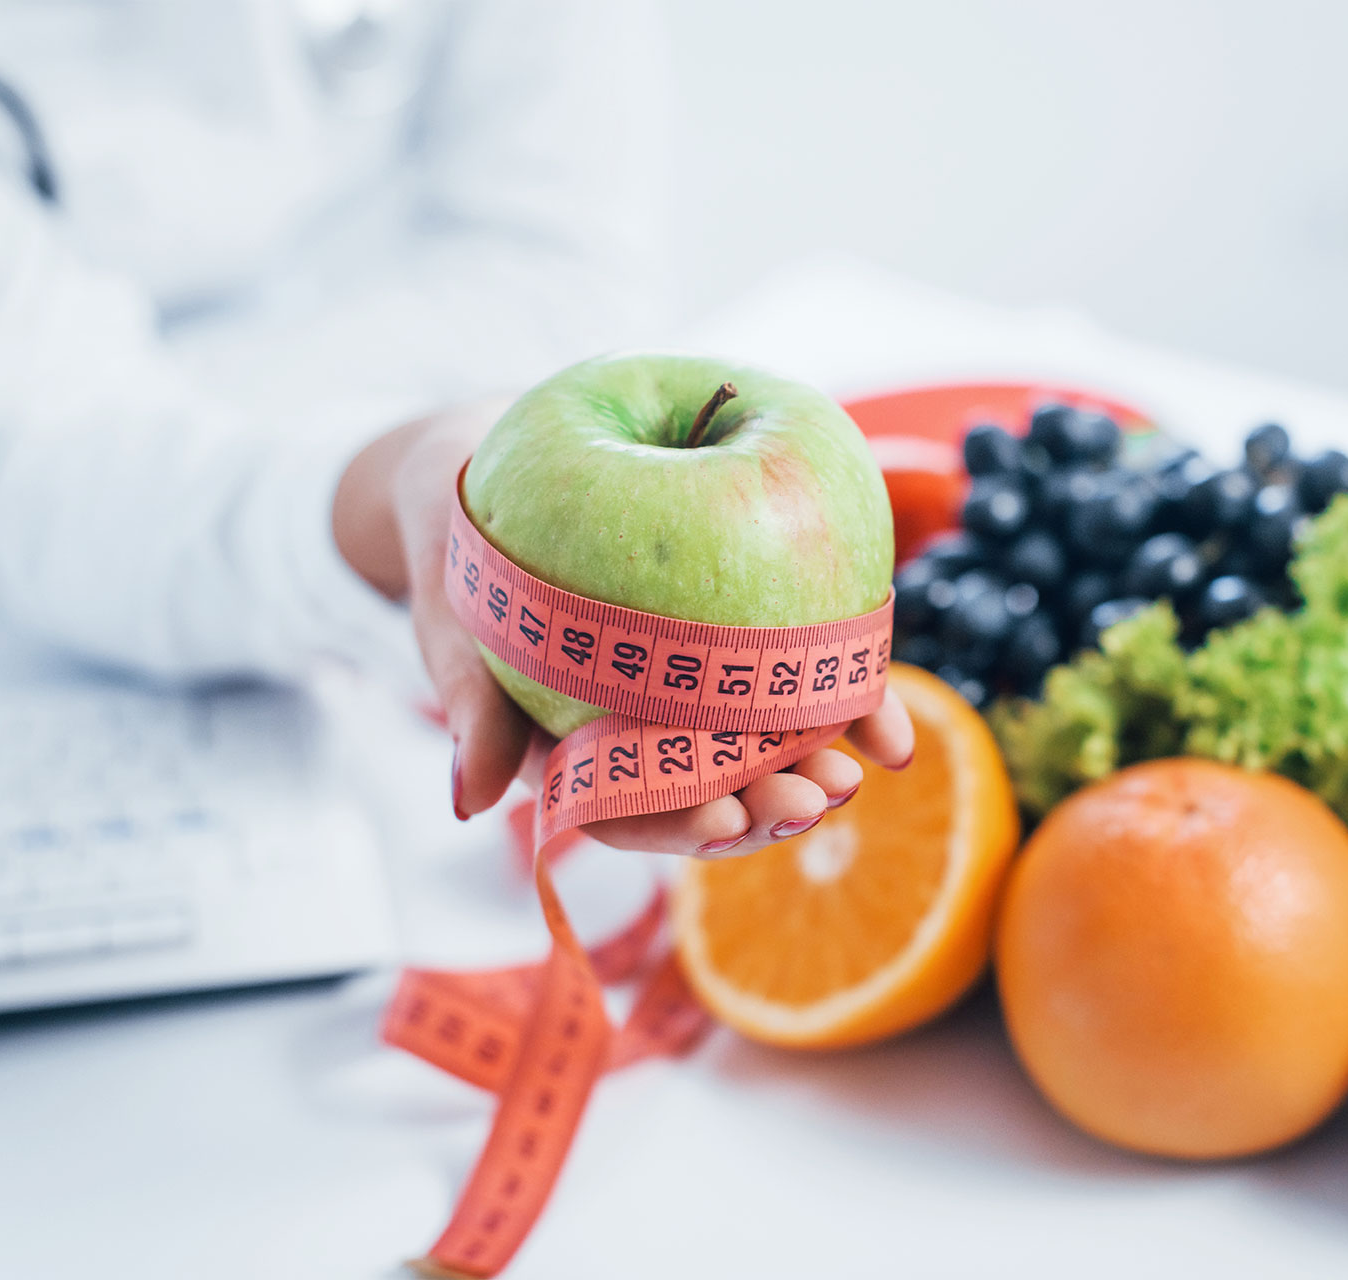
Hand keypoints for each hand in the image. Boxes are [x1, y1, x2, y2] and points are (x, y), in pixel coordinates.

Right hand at [332, 400, 913, 857]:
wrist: (486, 474)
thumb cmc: (460, 550)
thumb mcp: (452, 618)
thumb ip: (467, 707)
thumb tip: (467, 801)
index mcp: (571, 756)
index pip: (628, 812)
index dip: (678, 826)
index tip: (725, 816)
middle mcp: (636, 739)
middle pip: (706, 795)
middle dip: (767, 806)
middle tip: (823, 794)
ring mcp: (686, 699)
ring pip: (757, 754)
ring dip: (814, 768)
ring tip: (865, 766)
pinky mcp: (727, 652)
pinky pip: (786, 684)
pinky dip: (841, 708)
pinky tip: (894, 730)